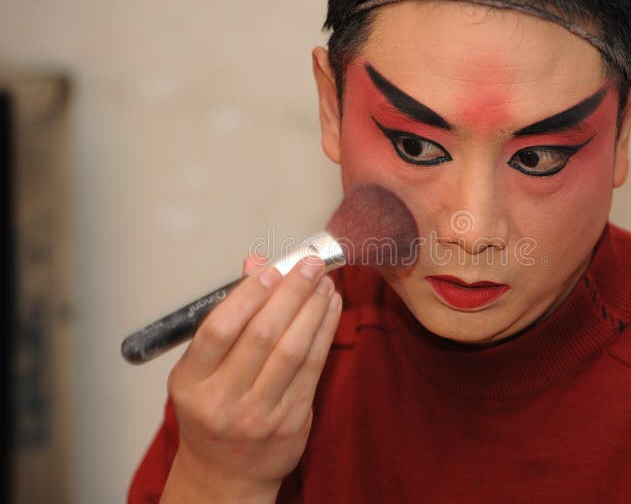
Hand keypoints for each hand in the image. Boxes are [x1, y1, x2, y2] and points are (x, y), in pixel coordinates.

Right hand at [161, 255, 340, 502]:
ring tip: (324, 282)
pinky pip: (313, 368)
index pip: (218, 330)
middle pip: (262, 335)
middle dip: (291, 293)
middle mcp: (223, 401)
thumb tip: (256, 264)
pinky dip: (325, 332)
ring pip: (293, 351)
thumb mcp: (201, 368)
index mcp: (191, 383)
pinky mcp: (291, 422)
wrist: (226, 474)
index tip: (272, 269)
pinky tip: (331, 308)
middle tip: (309, 265)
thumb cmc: (212, 411)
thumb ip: (229, 316)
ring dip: (313, 310)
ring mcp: (259, 415)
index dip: (248, 295)